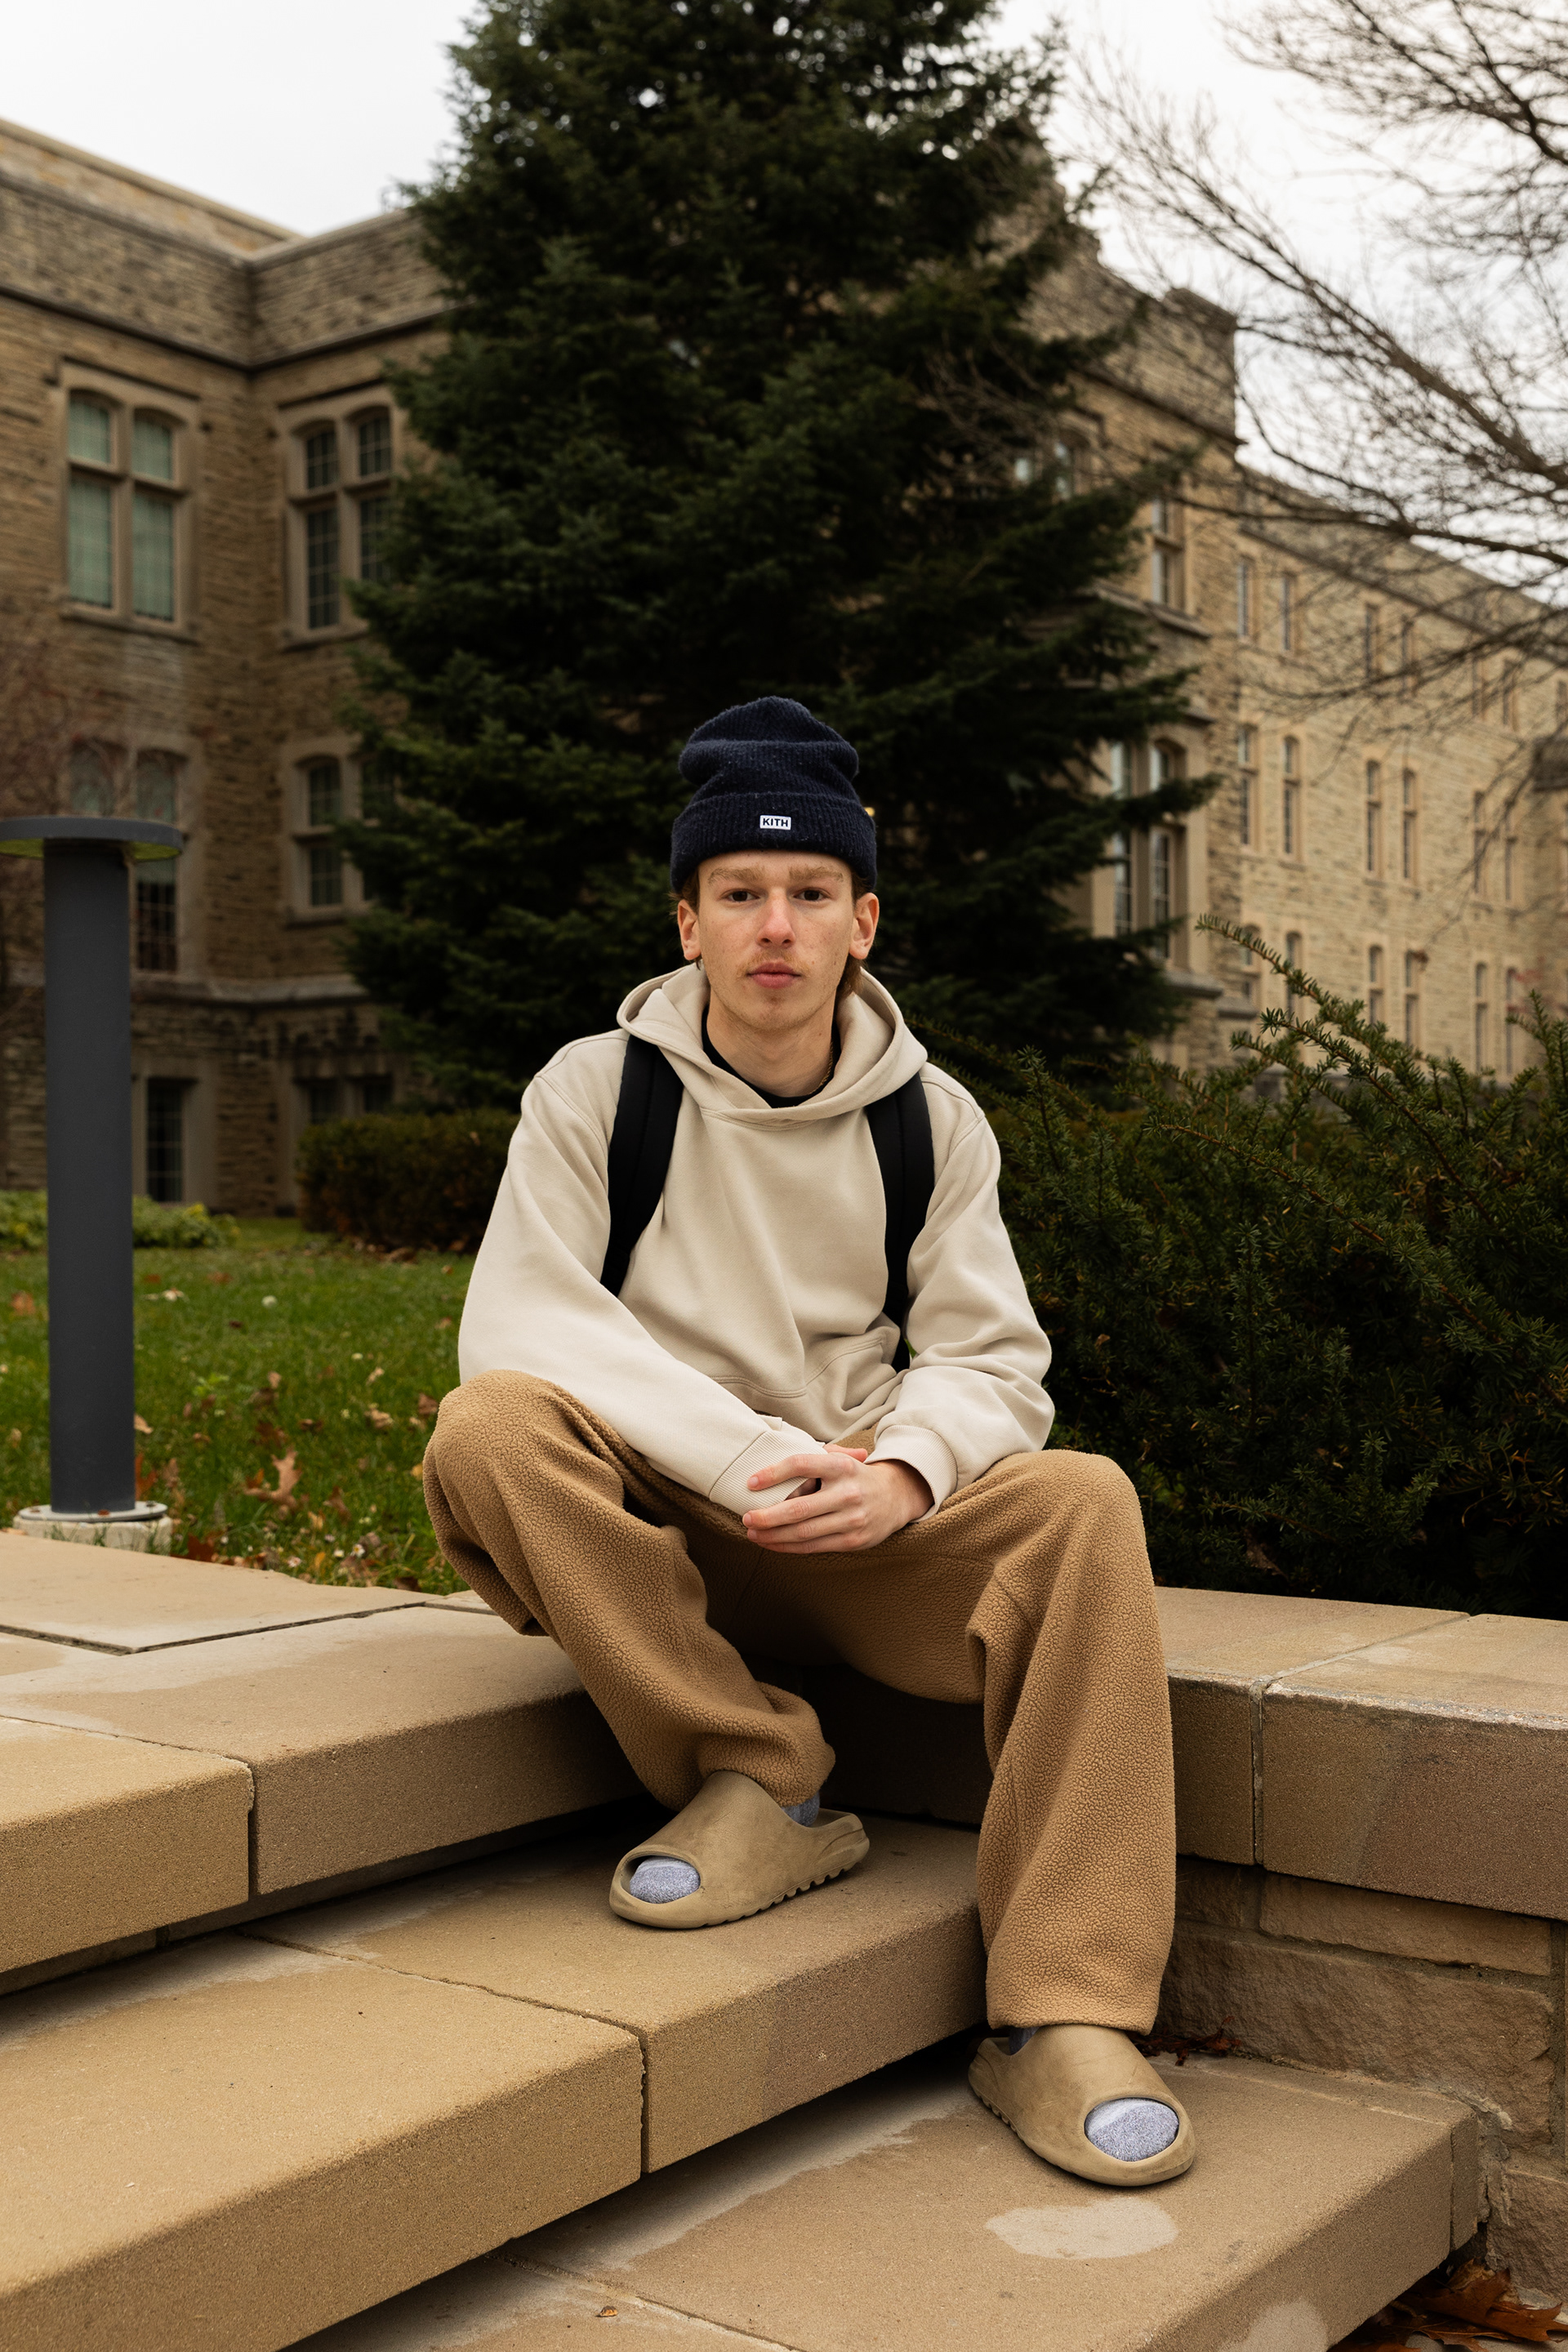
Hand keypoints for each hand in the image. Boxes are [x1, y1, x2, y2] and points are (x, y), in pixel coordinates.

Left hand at [741, 1444, 932, 1553]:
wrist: (896, 1497)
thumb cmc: (857, 1477)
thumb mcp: (842, 1458)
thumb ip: (814, 1455)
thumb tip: (775, 1453)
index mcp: (841, 1466)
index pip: (801, 1465)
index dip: (773, 1473)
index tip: (750, 1483)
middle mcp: (847, 1493)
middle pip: (797, 1508)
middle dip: (766, 1516)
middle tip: (746, 1517)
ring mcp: (851, 1519)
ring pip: (802, 1532)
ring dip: (772, 1535)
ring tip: (753, 1533)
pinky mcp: (852, 1541)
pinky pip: (813, 1547)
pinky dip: (788, 1547)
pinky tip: (772, 1543)